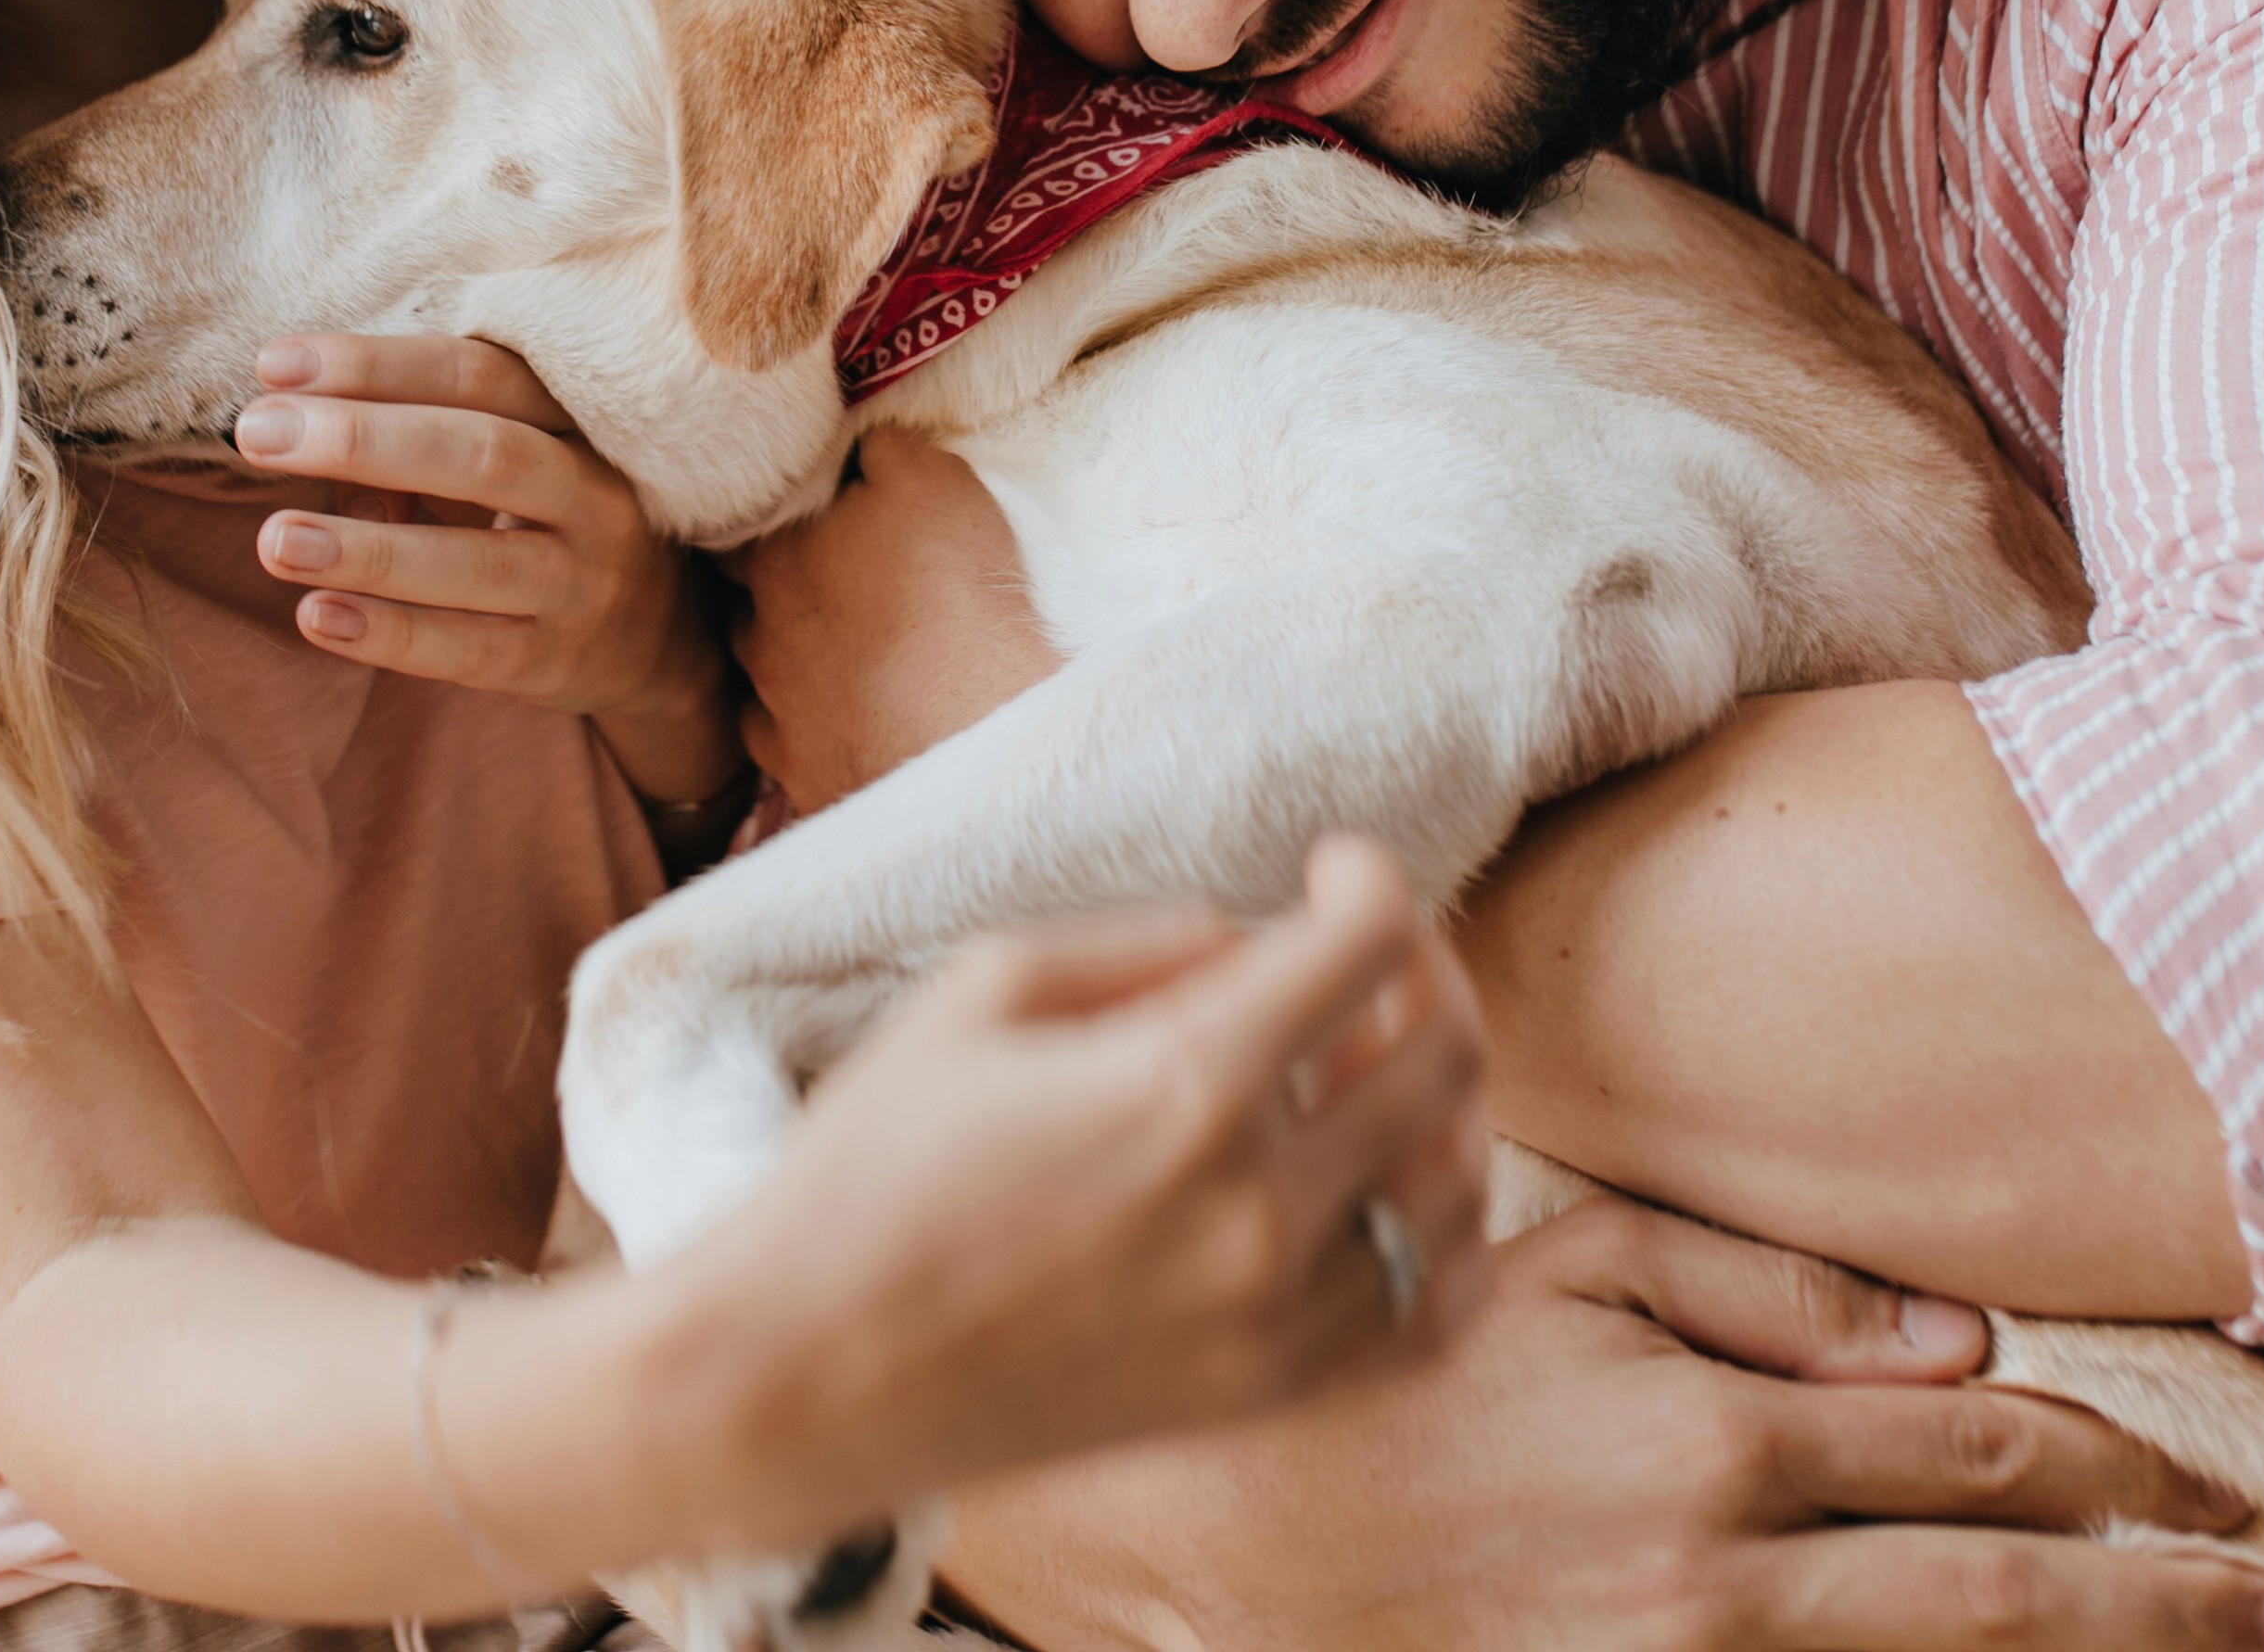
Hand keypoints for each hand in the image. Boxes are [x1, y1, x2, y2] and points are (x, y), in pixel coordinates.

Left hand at [235, 333, 738, 800]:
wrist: (655, 637)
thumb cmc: (545, 516)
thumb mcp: (511, 456)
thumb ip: (416, 438)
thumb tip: (298, 429)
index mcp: (579, 418)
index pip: (479, 374)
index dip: (376, 365)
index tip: (275, 364)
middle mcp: (595, 494)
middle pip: (481, 453)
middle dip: (361, 439)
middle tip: (257, 433)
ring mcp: (582, 583)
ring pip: (476, 562)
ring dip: (367, 549)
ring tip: (274, 539)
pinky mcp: (556, 661)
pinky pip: (469, 649)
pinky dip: (391, 634)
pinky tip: (317, 617)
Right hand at [686, 840, 1495, 1554]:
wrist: (802, 1377)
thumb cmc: (869, 1168)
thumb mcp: (982, 989)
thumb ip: (1145, 944)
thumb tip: (1257, 945)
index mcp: (1186, 1084)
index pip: (1372, 943)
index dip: (1369, 877)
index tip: (1329, 868)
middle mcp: (1262, 1207)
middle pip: (1448, 1053)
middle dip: (1421, 970)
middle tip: (1355, 954)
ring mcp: (1280, 1317)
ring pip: (1461, 1183)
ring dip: (1438, 1100)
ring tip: (1363, 1069)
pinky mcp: (1271, 1395)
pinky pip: (1431, 1313)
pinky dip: (1441, 1238)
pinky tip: (1386, 1190)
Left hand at [731, 426, 1058, 808]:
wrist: (970, 725)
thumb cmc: (949, 590)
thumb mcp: (928, 479)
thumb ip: (881, 448)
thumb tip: (860, 441)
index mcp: (774, 559)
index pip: (743, 528)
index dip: (774, 520)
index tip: (801, 519)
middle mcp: (759, 637)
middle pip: (746, 604)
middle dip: (776, 594)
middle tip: (827, 585)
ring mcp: (777, 714)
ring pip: (762, 679)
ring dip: (786, 662)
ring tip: (835, 655)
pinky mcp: (806, 775)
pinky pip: (788, 747)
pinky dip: (806, 731)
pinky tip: (837, 723)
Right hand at [947, 1195, 2263, 1651]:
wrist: (1227, 1532)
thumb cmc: (1410, 1371)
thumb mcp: (1572, 1267)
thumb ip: (1768, 1285)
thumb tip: (1963, 1344)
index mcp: (1715, 1441)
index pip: (1987, 1460)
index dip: (2131, 1482)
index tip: (2226, 1506)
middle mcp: (1721, 1584)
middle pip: (2009, 1605)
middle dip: (2174, 1618)